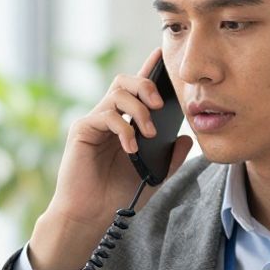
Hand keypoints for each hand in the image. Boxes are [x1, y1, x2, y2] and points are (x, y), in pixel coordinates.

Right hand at [28, 48, 192, 269]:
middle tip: (159, 106)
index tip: (161, 54)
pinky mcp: (82, 130)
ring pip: (116, 93)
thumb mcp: (154, 176)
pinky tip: (131, 147)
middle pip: (124, 81)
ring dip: (138, 110)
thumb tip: (187, 138)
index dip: (149, 69)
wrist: (92, 215)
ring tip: (149, 133)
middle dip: (145, 85)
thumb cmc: (118, 196)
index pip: (138, 91)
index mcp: (125, 123)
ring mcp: (94, 122)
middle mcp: (108, 117)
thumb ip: (171, 158)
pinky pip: (105, 115)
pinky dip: (123, 128)